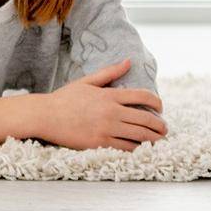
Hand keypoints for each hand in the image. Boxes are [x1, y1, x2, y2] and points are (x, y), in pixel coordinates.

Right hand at [34, 58, 167, 151]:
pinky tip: (141, 148)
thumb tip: (129, 61)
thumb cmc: (65, 98)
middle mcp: (111, 112)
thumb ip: (109, 72)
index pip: (142, 96)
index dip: (157, 102)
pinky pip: (125, 148)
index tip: (161, 107)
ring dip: (153, 139)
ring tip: (158, 140)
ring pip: (139, 136)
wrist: (46, 116)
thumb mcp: (87, 82)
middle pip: (146, 119)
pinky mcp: (100, 143)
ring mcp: (106, 129)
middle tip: (165, 128)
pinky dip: (137, 149)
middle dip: (160, 125)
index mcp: (109, 95)